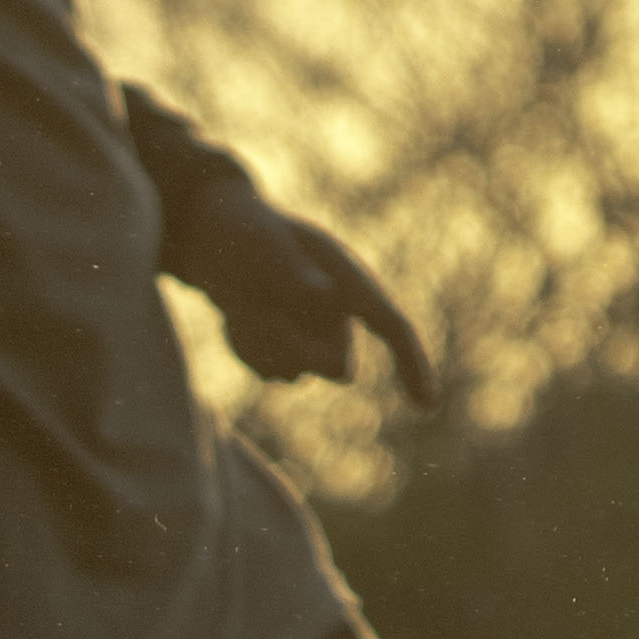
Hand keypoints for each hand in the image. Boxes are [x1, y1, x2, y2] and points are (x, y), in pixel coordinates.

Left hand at [176, 181, 438, 407]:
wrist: (212, 235)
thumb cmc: (243, 232)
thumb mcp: (263, 247)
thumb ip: (293, 275)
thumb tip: (327, 296)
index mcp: (348, 277)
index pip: (393, 326)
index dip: (414, 365)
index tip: (427, 406)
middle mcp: (339, 309)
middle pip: (335, 365)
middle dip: (292, 349)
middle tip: (252, 307)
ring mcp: (314, 330)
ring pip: (295, 371)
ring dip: (261, 344)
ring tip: (241, 301)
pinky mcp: (288, 347)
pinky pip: (271, 372)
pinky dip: (248, 348)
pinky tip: (236, 316)